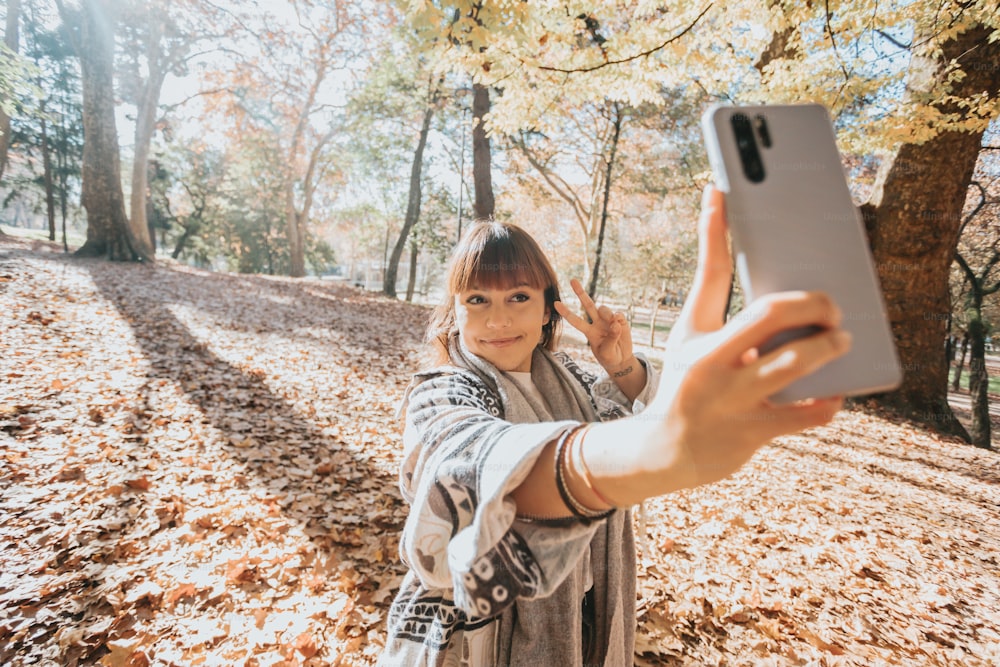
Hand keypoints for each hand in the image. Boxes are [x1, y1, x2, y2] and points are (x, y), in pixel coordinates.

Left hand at [554, 278, 635, 374]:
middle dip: (580, 293)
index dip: (566, 312)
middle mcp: (597, 323)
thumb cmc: (609, 357)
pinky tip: (619, 324)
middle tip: (572, 280)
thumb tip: (615, 322)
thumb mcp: (607, 353)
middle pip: (588, 305)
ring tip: (614, 325)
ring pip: (603, 309)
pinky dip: (619, 318)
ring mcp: (608, 321)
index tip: (555, 303)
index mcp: (589, 332)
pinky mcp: (620, 321)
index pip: (575, 321)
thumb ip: (610, 339)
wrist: (621, 360)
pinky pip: (618, 314)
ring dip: (607, 314)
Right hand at [583, 185, 851, 504]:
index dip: (714, 228)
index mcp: (696, 334)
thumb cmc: (687, 384)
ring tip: (843, 339)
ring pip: (796, 363)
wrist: (662, 451)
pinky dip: (828, 401)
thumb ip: (719, 308)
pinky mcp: (751, 432)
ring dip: (829, 347)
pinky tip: (836, 391)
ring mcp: (731, 399)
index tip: (720, 190)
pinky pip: (806, 414)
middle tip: (833, 304)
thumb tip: (756, 275)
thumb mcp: (690, 342)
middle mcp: (710, 363)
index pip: (709, 272)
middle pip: (771, 313)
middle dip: (814, 302)